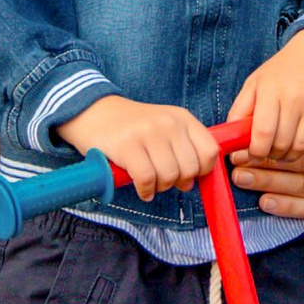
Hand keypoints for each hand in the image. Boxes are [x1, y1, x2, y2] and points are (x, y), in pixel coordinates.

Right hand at [64, 93, 215, 195]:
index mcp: (182, 117)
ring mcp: (147, 132)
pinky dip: (146, 191)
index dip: (202, 170)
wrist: (94, 112)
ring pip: (169, 176)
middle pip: (189, 168)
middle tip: (165, 180)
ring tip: (150, 182)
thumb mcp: (164, 126)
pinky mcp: (127, 145)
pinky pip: (146, 179)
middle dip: (178, 182)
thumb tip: (193, 182)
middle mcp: (168, 123)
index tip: (188, 175)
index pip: (210, 151)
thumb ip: (183, 148)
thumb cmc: (132, 126)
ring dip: (160, 188)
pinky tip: (142, 189)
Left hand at [227, 26, 303, 159]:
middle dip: (273, 154)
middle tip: (271, 149)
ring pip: (301, 148)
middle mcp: (296, 97)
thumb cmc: (284, 70)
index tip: (254, 153)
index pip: (262, 134)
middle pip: (282, 145)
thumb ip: (239, 111)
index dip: (256, 151)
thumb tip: (230, 141)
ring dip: (291, 152)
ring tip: (286, 143)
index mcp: (271, 89)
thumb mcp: (256, 82)